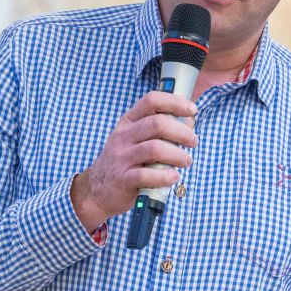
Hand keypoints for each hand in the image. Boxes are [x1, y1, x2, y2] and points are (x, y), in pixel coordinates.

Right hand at [70, 91, 197, 229]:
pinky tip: (173, 177)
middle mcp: (123, 136)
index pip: (151, 101)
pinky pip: (146, 175)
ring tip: (186, 161)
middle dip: (182, 132)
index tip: (192, 110)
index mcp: (128, 122)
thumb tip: (188, 124)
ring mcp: (121, 157)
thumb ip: (157, 131)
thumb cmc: (125, 162)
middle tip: (193, 142)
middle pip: (157, 124)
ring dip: (177, 155)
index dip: (174, 102)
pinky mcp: (123, 179)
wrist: (97, 189)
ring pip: (155, 148)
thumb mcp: (134, 139)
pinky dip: (165, 176)